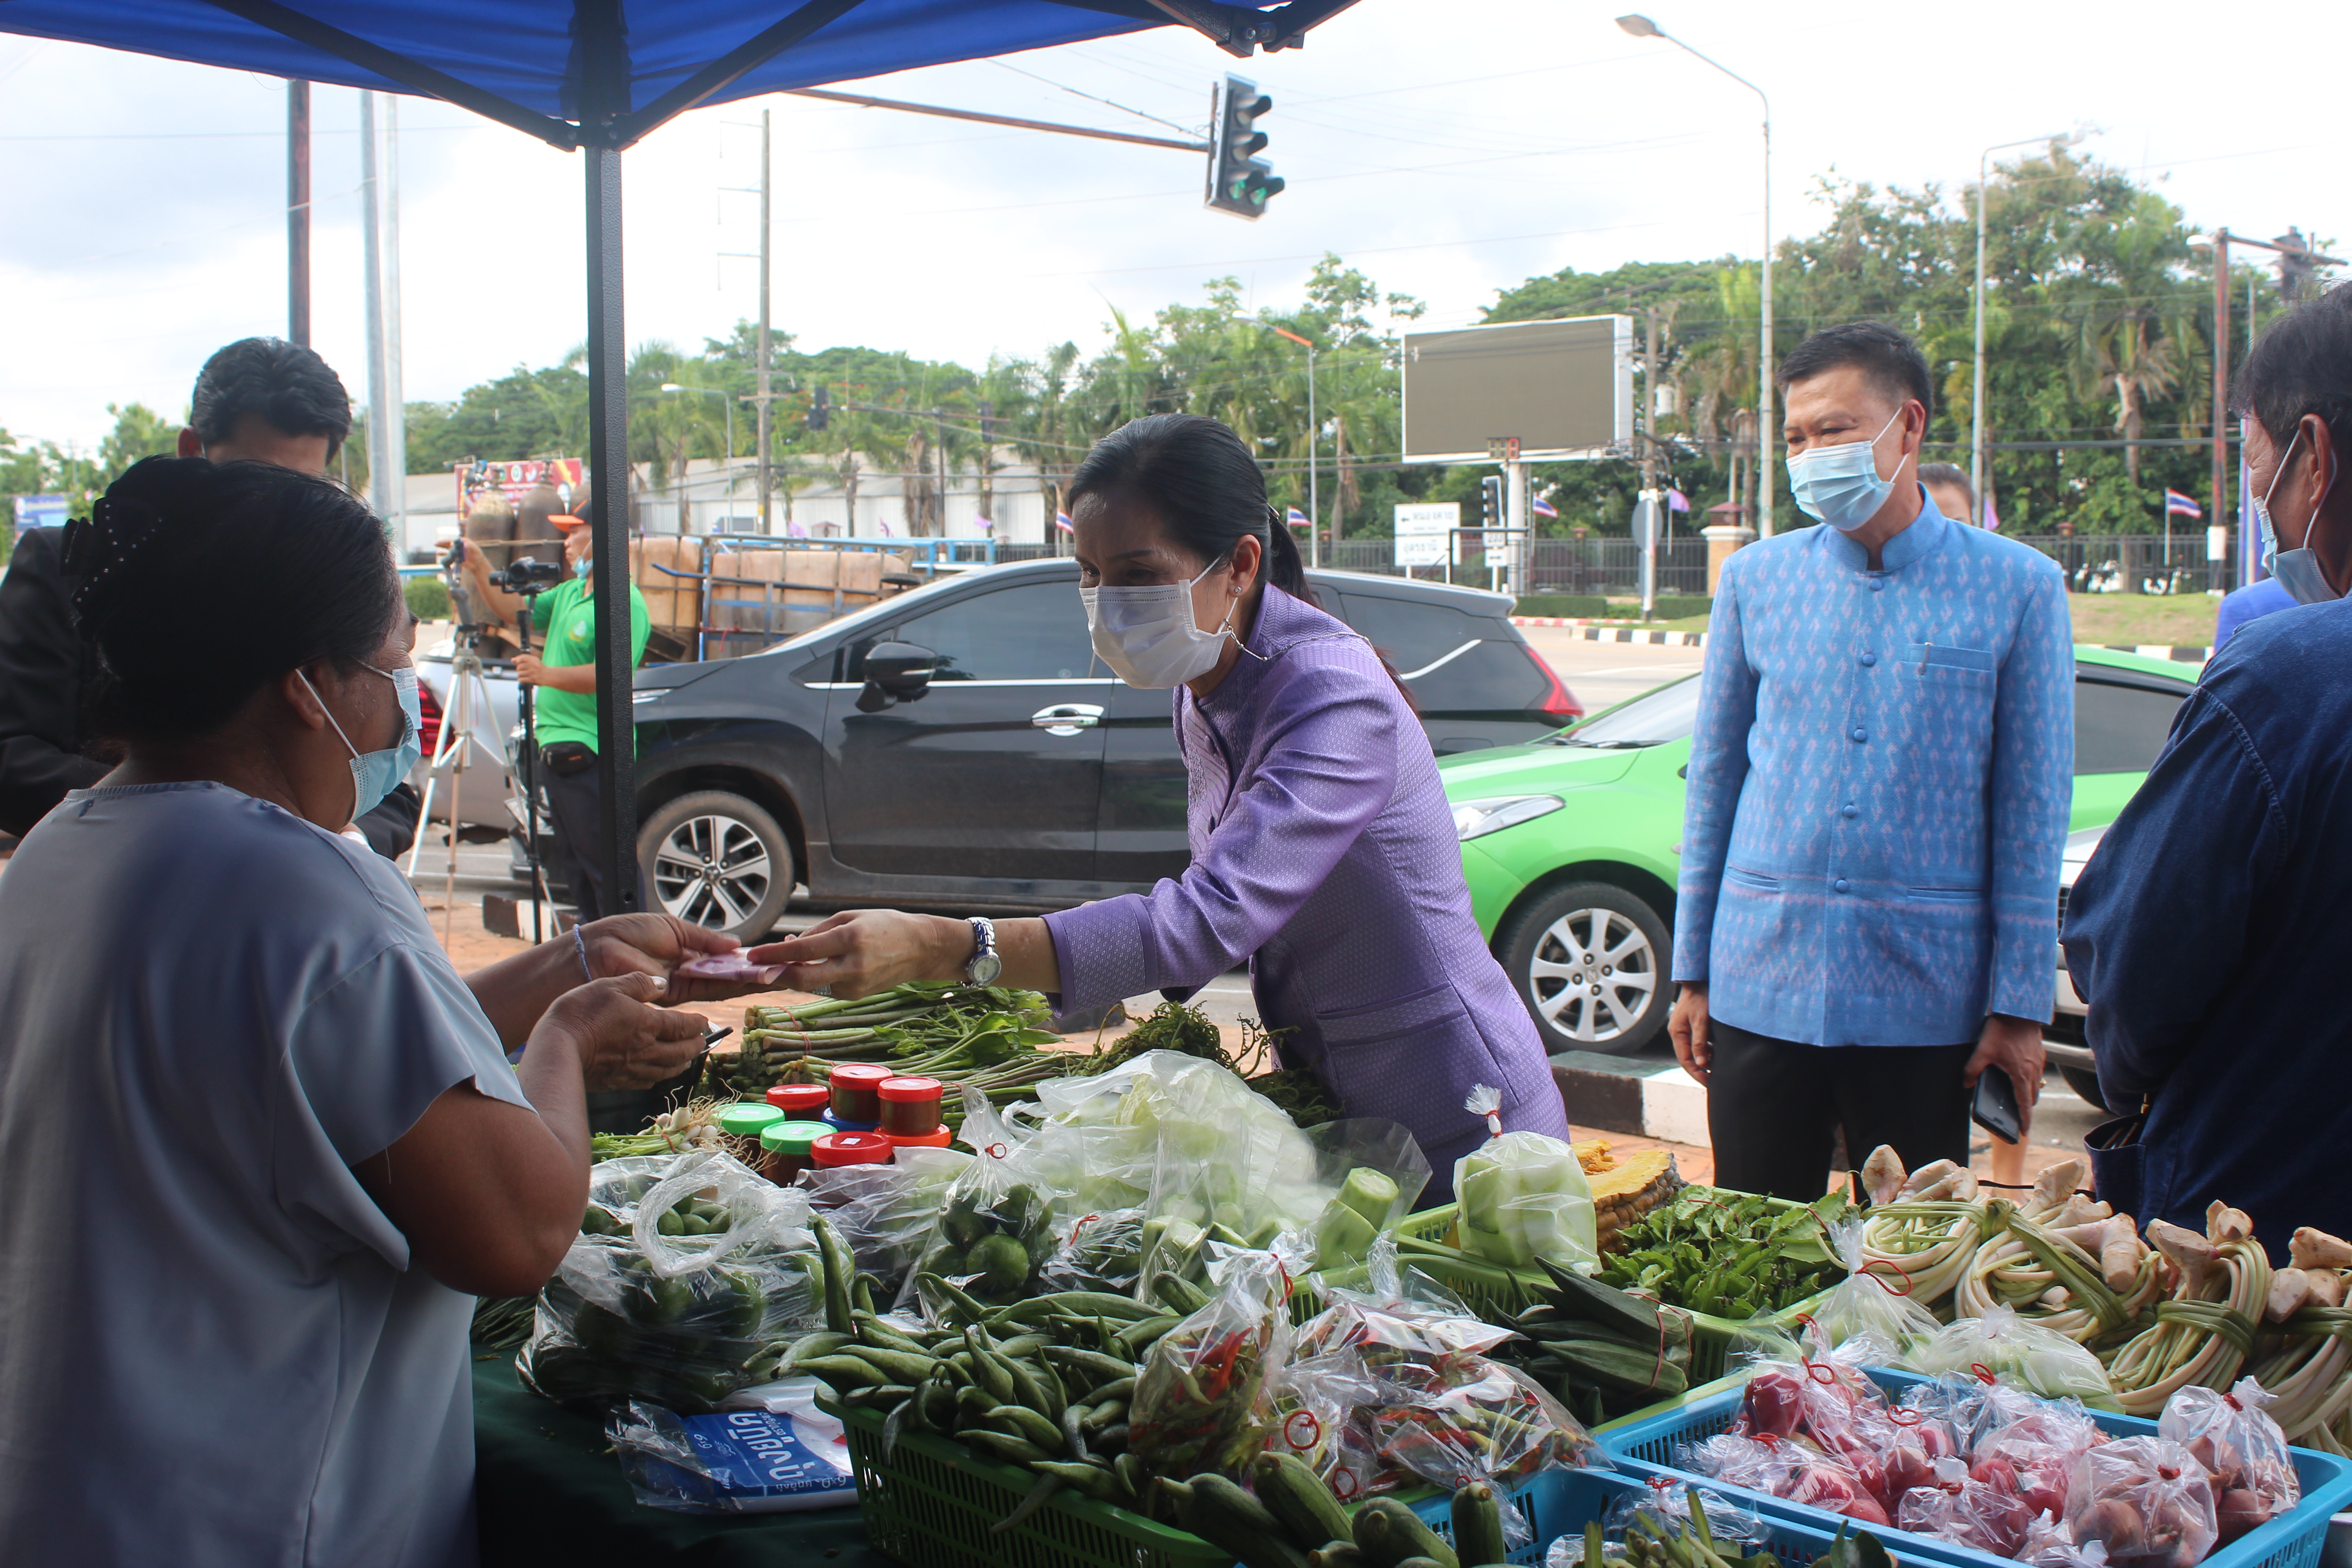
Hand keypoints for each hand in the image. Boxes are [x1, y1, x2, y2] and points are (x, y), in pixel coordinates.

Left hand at [515, 653, 545, 686]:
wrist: (549, 675)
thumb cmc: (540, 668)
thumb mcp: (533, 660)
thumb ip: (523, 659)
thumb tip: (512, 660)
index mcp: (534, 659)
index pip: (522, 658)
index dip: (517, 660)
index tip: (517, 662)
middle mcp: (534, 665)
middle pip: (519, 667)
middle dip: (519, 669)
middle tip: (524, 670)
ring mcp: (533, 672)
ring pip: (519, 674)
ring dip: (520, 675)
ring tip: (525, 675)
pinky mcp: (533, 679)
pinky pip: (521, 679)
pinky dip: (521, 679)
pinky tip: (525, 678)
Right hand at [536, 972, 709, 1091]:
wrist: (557, 1047)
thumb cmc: (582, 1012)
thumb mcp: (611, 985)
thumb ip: (640, 983)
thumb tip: (661, 983)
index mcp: (649, 1024)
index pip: (684, 1026)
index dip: (697, 1024)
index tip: (704, 1021)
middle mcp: (647, 1049)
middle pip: (681, 1051)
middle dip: (696, 1045)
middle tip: (702, 1041)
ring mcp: (633, 1069)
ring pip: (667, 1069)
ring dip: (681, 1063)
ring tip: (687, 1059)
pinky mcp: (617, 1082)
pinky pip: (647, 1081)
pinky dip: (659, 1076)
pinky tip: (657, 1073)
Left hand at [578, 912, 773, 1004]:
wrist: (597, 950)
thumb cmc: (625, 932)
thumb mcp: (672, 927)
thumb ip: (704, 939)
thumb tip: (734, 945)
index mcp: (682, 952)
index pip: (718, 959)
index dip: (742, 959)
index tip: (767, 956)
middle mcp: (684, 972)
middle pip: (725, 975)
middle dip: (753, 973)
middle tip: (783, 969)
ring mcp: (680, 986)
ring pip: (721, 986)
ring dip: (749, 981)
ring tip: (777, 975)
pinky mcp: (673, 997)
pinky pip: (707, 991)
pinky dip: (731, 985)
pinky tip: (753, 980)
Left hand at [746, 909, 967, 998]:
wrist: (921, 948)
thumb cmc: (884, 925)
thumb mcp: (850, 917)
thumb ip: (817, 932)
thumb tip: (789, 947)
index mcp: (849, 939)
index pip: (803, 951)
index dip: (774, 954)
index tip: (753, 955)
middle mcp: (852, 965)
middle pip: (802, 979)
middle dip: (775, 976)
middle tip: (756, 970)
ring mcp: (855, 984)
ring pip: (812, 985)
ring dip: (794, 974)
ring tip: (787, 959)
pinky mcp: (857, 995)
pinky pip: (826, 986)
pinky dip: (814, 977)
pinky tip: (815, 965)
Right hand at [1668, 982, 1711, 1086]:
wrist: (1700, 978)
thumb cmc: (1701, 997)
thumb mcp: (1701, 1020)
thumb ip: (1700, 1042)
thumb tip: (1702, 1063)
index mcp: (1677, 1032)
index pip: (1685, 1060)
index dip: (1696, 1073)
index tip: (1709, 1082)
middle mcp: (1679, 1032)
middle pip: (1689, 1057)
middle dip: (1701, 1070)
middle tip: (1714, 1081)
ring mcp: (1686, 1028)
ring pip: (1695, 1050)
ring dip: (1706, 1060)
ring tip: (1719, 1070)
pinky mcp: (1694, 1024)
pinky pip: (1700, 1042)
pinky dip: (1709, 1050)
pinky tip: (1719, 1054)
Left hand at [1964, 1013, 2044, 1135]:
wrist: (2019, 1010)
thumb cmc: (2002, 1030)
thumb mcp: (1982, 1051)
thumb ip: (1972, 1070)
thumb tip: (1967, 1085)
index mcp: (2021, 1074)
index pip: (2024, 1104)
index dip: (2025, 1120)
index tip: (2025, 1132)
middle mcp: (2033, 1070)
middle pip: (2032, 1096)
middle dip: (2026, 1108)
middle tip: (2019, 1115)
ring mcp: (2039, 1061)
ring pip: (2036, 1083)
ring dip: (2029, 1092)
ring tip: (2018, 1096)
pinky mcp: (2040, 1052)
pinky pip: (2037, 1071)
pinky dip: (2030, 1078)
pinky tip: (2020, 1073)